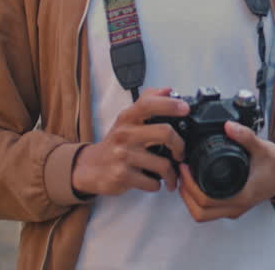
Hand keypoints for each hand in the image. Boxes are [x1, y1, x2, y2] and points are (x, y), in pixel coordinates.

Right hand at [71, 87, 188, 196]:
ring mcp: (123, 155)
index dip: (169, 104)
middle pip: (164, 133)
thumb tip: (168, 90)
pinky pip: (152, 183)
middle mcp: (124, 134)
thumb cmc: (116, 143)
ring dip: (171, 174)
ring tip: (171, 176)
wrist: (90, 168)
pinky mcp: (122, 175)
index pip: (148, 104)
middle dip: (180, 146)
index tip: (185, 109)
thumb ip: (147, 102)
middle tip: (180, 153)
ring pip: (162, 164)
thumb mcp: (127, 120)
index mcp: (127, 118)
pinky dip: (157, 185)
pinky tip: (153, 182)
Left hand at [177, 121, 274, 221]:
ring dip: (189, 199)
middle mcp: (237, 207)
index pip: (206, 200)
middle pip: (200, 212)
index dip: (190, 186)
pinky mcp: (233, 207)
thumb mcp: (263, 147)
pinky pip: (209, 211)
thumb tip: (228, 125)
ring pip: (203, 215)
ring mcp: (235, 209)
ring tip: (185, 177)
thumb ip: (245, 136)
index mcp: (242, 196)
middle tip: (181, 172)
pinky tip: (194, 183)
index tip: (185, 167)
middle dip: (186, 194)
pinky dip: (197, 201)